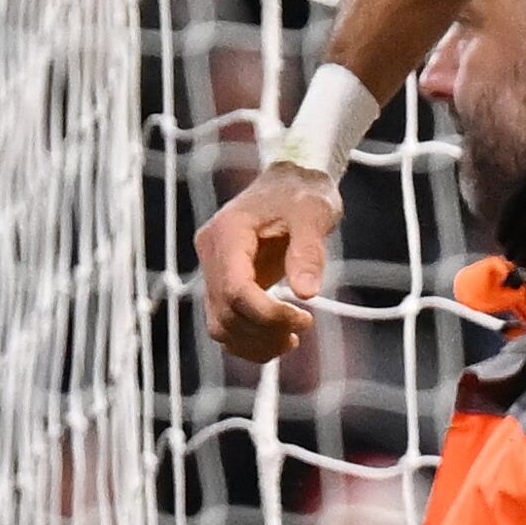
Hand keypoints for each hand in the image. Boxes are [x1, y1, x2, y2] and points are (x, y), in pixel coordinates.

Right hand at [195, 164, 342, 362]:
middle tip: (303, 327)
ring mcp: (214, 270)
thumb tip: (306, 293)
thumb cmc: (302, 193)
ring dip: (254, 342)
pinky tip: (278, 339)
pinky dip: (248, 339)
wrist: (290, 182)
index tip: (304, 319)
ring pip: (220, 325)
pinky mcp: (224, 283)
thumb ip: (308, 252)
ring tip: (292, 340)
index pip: (236, 290)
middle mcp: (212, 253)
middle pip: (225, 313)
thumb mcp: (313, 214)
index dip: (268, 314)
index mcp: (228, 233)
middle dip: (264, 330)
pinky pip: (226, 322)